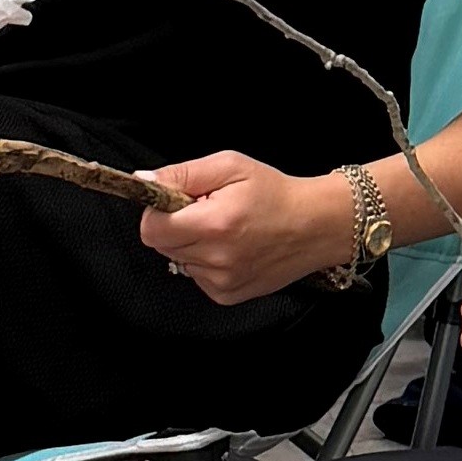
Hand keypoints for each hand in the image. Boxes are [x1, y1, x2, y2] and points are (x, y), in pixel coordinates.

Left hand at [134, 154, 352, 307]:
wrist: (316, 225)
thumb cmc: (275, 192)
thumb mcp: (230, 166)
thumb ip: (183, 173)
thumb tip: (145, 182)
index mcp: (214, 224)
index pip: (151, 229)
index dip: (158, 212)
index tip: (177, 201)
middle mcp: (217, 258)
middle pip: (163, 246)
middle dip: (176, 225)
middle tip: (207, 211)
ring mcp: (223, 281)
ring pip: (179, 261)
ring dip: (192, 244)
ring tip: (225, 229)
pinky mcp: (228, 295)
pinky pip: (197, 277)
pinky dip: (206, 262)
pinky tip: (232, 248)